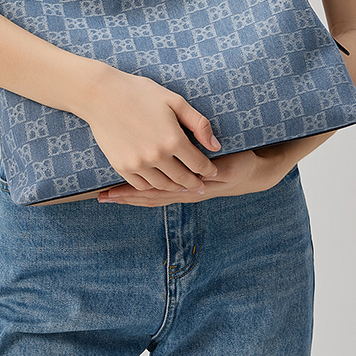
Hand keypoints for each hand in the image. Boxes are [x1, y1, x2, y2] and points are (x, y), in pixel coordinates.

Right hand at [79, 65, 221, 194]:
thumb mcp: (174, 101)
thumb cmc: (140, 92)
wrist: (101, 95)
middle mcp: (157, 156)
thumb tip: (215, 146)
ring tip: (182, 185)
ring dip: (175, 187)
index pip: (199, 164)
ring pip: (163, 185)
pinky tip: (158, 182)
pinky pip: (142, 185)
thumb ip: (198, 124)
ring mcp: (138, 164)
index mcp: (173, 139)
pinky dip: (153, 186)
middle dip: (195, 183)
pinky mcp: (122, 166)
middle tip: (201, 187)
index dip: (209, 170)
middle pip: (183, 179)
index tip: (213, 172)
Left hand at [97, 143, 294, 206]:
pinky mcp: (187, 191)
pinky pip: (162, 196)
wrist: (253, 173)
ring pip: (154, 199)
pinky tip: (130, 193)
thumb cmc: (239, 159)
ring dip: (131, 198)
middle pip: (150, 198)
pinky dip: (144, 196)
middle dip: (126, 196)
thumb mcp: (230, 159)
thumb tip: (203, 157)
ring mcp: (186, 194)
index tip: (112, 190)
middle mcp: (186, 193)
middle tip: (103, 196)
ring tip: (108, 197)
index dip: (134, 191)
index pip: (157, 191)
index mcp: (192, 184)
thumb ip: (216, 163)